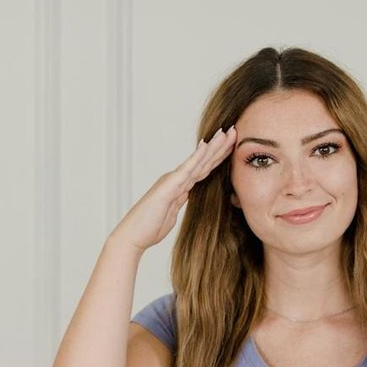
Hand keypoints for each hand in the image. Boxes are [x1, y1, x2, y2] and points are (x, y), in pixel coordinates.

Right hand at [110, 126, 238, 252]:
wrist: (132, 236)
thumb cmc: (149, 228)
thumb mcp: (171, 213)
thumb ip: (179, 201)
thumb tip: (186, 195)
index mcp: (179, 186)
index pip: (203, 169)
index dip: (218, 157)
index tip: (231, 146)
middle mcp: (175, 180)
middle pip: (203, 161)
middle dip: (220, 147)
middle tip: (234, 131)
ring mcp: (171, 181)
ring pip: (197, 162)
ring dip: (213, 146)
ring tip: (226, 132)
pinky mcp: (168, 187)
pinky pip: (185, 170)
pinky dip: (196, 157)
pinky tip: (206, 145)